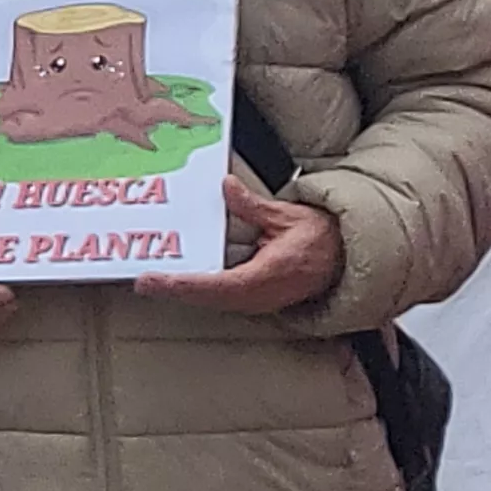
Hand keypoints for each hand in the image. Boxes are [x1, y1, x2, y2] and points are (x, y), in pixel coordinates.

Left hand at [135, 178, 345, 316]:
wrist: (347, 260)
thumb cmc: (321, 238)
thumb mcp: (286, 216)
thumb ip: (251, 206)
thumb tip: (226, 187)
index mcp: (268, 276)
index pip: (217, 285)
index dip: (182, 286)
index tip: (154, 282)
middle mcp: (260, 296)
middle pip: (208, 299)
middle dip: (174, 292)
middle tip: (144, 283)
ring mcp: (259, 303)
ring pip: (213, 303)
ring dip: (183, 294)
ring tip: (153, 284)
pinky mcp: (256, 301)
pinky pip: (221, 299)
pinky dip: (198, 292)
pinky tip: (178, 284)